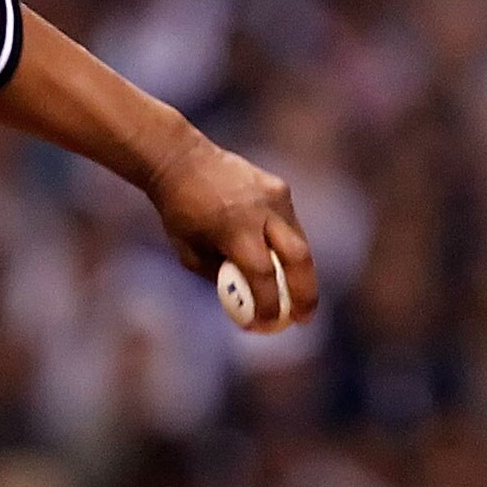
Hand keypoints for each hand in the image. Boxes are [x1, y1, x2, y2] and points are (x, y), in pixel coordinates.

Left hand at [150, 137, 318, 332]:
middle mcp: (262, 211)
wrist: (183, 161)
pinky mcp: (281, 188)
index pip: (263, 275)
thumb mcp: (189, 253)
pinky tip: (277, 259)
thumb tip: (246, 299)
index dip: (269, 305)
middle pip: (298, 258)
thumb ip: (219, 275)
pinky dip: (286, 246)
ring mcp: (276, 196)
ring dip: (299, 272)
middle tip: (304, 319)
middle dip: (306, 293)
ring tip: (293, 295)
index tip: (267, 326)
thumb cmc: (180, 212)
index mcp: (235, 229)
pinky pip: (290, 224)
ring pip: (300, 241)